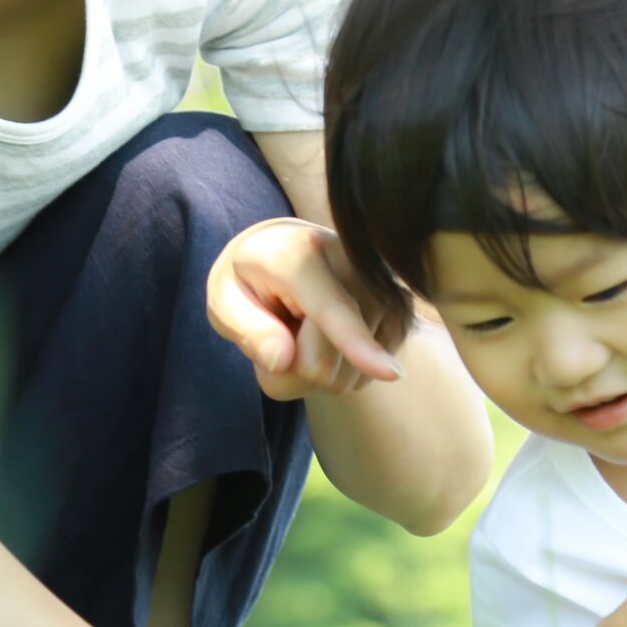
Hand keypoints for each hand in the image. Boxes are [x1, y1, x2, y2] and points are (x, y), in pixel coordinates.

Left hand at [207, 218, 402, 402]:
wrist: (287, 249)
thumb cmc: (251, 278)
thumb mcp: (224, 299)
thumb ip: (247, 328)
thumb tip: (283, 360)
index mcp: (301, 254)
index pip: (331, 308)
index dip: (356, 343)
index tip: (392, 375)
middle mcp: (354, 265)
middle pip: (322, 365)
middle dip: (290, 368)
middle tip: (276, 333)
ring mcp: (384, 289)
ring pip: (347, 377)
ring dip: (316, 368)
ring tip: (304, 327)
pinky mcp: (401, 312)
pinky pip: (367, 376)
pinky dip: (342, 367)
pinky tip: (330, 333)